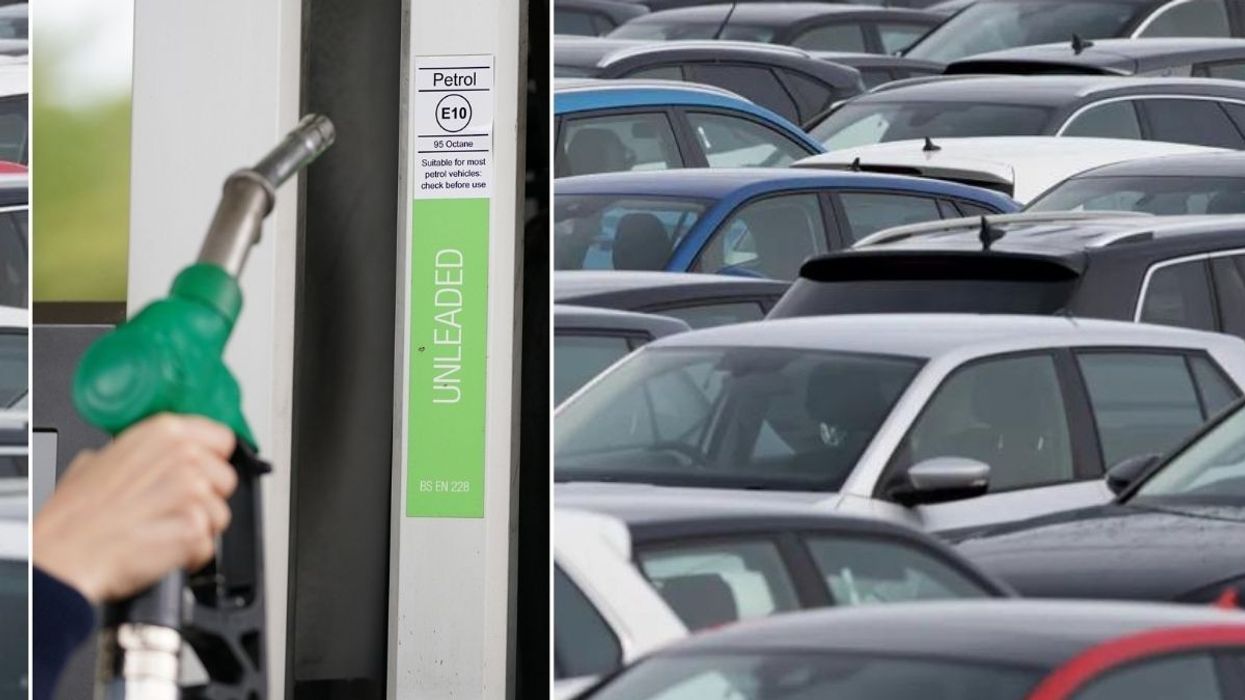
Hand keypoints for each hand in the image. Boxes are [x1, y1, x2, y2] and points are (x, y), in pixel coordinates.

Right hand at [33, 414, 237, 603]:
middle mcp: (183, 456)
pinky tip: (161, 550)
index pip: (222, 440)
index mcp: (163, 432)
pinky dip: (190, 555)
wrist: (62, 556)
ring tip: (160, 531)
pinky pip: (209, 545)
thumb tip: (152, 454)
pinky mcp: (193, 528)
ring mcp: (191, 492)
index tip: (199, 474)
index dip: (211, 461)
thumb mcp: (98, 461)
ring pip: (220, 514)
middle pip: (225, 479)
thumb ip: (136, 451)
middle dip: (206, 499)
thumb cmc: (73, 517)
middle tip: (170, 510)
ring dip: (197, 529)